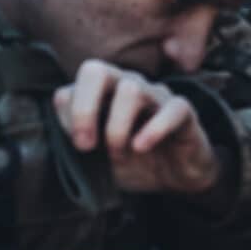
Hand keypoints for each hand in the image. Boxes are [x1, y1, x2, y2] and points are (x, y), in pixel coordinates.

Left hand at [53, 59, 222, 195]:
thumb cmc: (134, 162)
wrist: (174, 178)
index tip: (76, 147)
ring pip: (131, 90)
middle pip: (95, 71)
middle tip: (85, 145)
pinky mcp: (183, 111)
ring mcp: (156, 96)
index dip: (68, 115)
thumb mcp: (98, 158)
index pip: (72, 88)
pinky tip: (142, 147)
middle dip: (84, 109)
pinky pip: (171, 109)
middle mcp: (127, 86)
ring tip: (119, 154)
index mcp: (102, 94)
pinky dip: (154, 129)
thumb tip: (67, 124)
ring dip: (117, 128)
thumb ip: (79, 139)